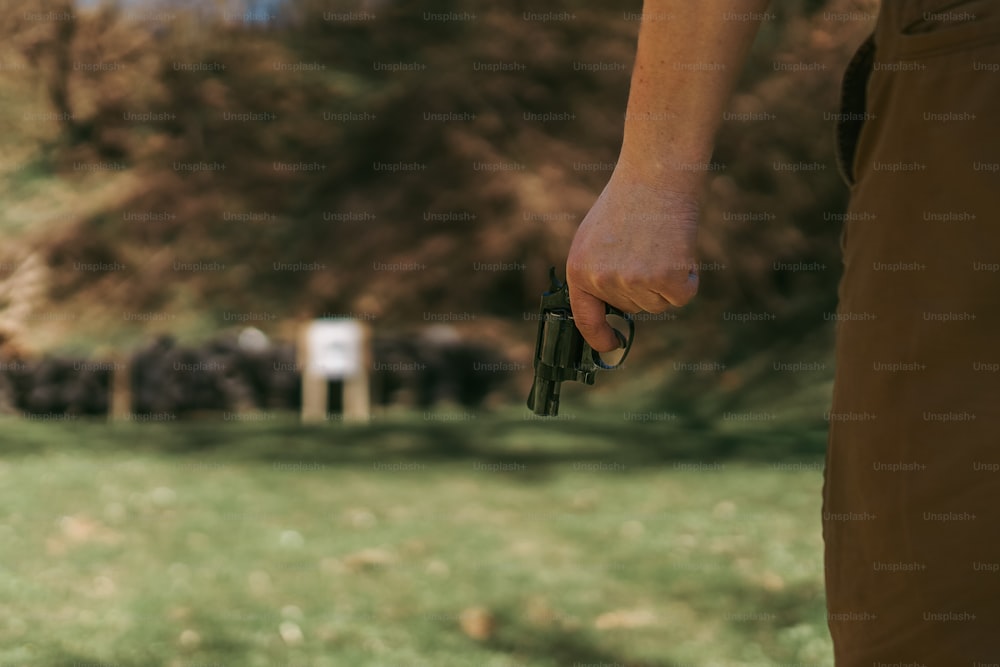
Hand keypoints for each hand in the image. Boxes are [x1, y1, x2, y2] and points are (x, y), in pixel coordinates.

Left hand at [566, 163, 700, 351]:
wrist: (657, 173)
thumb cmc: (629, 200)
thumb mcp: (595, 239)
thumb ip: (597, 274)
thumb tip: (612, 309)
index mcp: (579, 270)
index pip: (586, 319)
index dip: (600, 337)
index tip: (612, 344)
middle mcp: (603, 281)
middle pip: (633, 308)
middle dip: (644, 284)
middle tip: (646, 245)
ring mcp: (635, 282)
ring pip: (658, 304)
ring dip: (666, 280)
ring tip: (660, 242)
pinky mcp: (666, 279)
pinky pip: (681, 297)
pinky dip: (687, 277)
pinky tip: (680, 248)